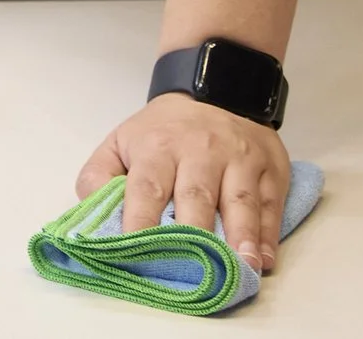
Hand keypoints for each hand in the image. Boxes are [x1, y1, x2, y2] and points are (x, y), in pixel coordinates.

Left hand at [75, 93, 291, 272]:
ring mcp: (239, 158)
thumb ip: (99, 177)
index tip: (137, 254)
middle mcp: (200, 151)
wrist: (215, 88)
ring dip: (241, 237)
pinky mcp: (270, 167)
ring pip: (239, 200)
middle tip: (194, 273)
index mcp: (158, 147)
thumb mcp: (120, 141)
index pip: (146, 187)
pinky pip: (271, 202)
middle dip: (194, 235)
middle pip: (196, 196)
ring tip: (241, 268)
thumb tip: (92, 219)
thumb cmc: (163, 131)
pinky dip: (270, 234)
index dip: (140, 221)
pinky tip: (265, 259)